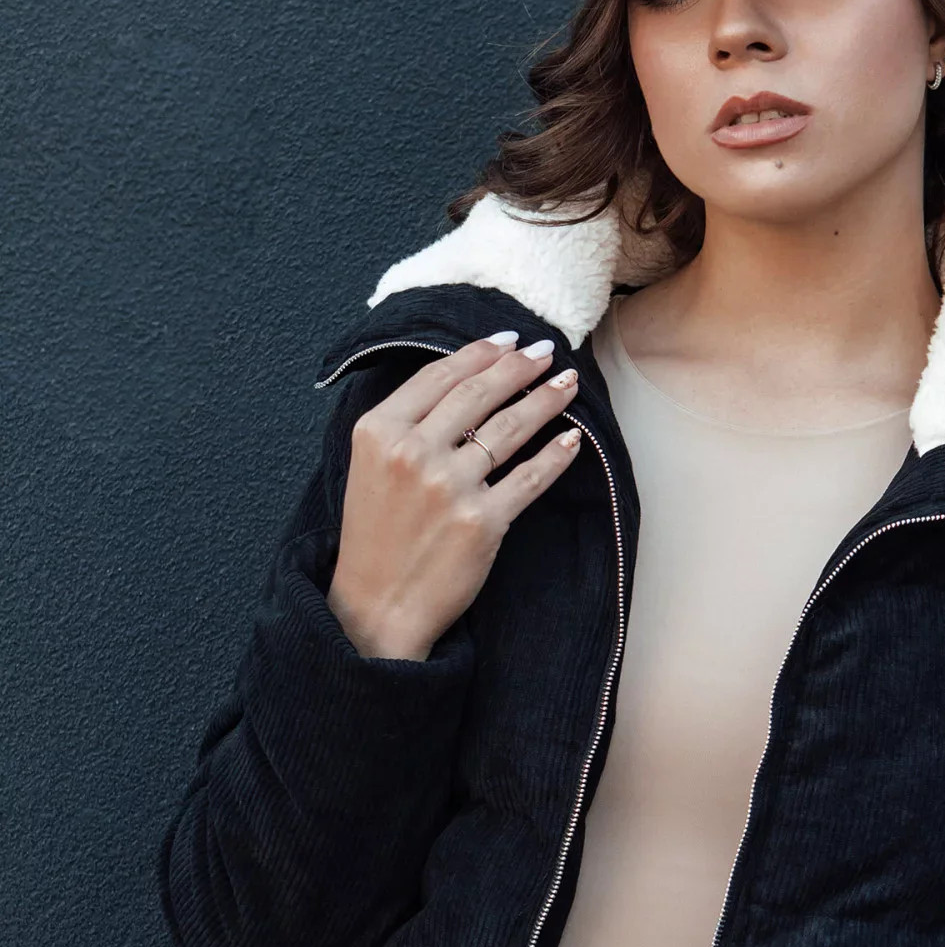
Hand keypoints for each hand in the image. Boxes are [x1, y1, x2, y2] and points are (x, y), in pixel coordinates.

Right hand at [327, 334, 581, 660]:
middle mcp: (413, 452)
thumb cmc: (375, 536)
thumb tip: (462, 382)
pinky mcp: (482, 521)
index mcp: (379, 431)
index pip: (439, 376)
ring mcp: (450, 486)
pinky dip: (556, 454)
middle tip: (546, 352)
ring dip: (546, 400)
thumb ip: (405, 424)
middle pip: (479, 394)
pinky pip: (530, 477)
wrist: (377, 606)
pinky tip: (572, 438)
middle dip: (520, 367)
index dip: (479, 352)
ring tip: (568, 383)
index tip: (508, 340)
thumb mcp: (369, 466)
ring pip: (509, 428)